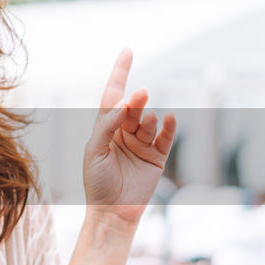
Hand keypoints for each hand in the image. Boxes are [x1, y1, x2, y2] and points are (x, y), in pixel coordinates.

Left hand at [82, 49, 177, 224]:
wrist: (112, 213)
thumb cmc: (97, 183)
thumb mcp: (93, 152)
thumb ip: (106, 126)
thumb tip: (122, 104)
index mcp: (105, 128)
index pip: (113, 95)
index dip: (120, 73)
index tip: (128, 51)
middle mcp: (124, 133)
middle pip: (132, 107)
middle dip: (136, 99)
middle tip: (140, 94)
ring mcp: (142, 144)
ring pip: (149, 121)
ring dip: (148, 118)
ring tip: (146, 122)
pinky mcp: (157, 158)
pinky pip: (166, 137)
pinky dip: (169, 127)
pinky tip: (170, 118)